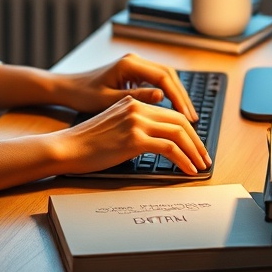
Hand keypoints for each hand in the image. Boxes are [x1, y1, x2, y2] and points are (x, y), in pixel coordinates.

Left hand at [55, 53, 198, 121]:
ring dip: (177, 96)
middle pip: (168, 76)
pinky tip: (172, 111)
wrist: (68, 88)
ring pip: (164, 78)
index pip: (163, 78)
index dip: (178, 98)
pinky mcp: (133, 72)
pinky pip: (156, 81)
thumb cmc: (83, 95)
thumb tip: (163, 97)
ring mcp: (134, 65)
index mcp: (129, 64)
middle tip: (193, 119)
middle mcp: (134, 60)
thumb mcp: (109, 100)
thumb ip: (136, 98)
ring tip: (187, 117)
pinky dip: (167, 95)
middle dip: (182, 97)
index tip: (187, 116)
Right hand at [57, 94, 210, 174]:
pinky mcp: (134, 139)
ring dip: (194, 152)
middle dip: (197, 141)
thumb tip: (157, 139)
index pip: (170, 113)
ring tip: (200, 165)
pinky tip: (188, 170)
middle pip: (179, 121)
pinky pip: (169, 148)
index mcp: (132, 102)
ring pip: (179, 133)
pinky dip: (184, 160)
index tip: (195, 145)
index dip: (188, 130)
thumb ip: (135, 125)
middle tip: (204, 157)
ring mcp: (136, 122)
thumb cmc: (87, 141)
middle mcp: (137, 107)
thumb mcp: (114, 125)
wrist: (67, 146)